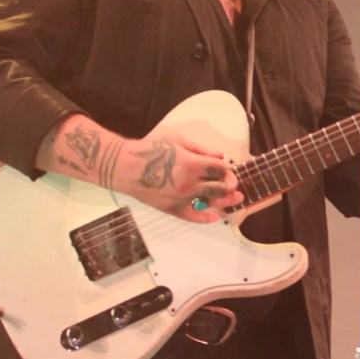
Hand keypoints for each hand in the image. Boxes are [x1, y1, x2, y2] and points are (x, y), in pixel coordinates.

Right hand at [118, 135, 242, 223]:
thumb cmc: (149, 149)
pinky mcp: (172, 209)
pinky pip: (193, 217)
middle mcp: (189, 183)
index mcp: (191, 164)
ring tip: (235, 198)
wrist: (124, 166)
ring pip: (211, 202)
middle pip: (220, 187)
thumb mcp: (177, 140)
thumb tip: (221, 156)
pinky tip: (216, 216)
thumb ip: (201, 149)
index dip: (226, 168)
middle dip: (230, 184)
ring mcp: (181, 198)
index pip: (220, 169)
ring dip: (226, 200)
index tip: (225, 168)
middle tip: (232, 182)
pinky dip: (206, 218)